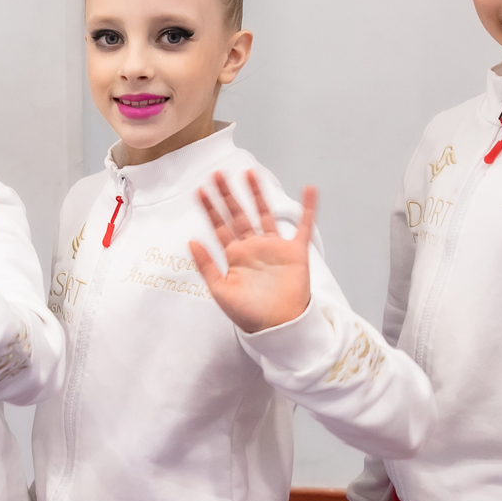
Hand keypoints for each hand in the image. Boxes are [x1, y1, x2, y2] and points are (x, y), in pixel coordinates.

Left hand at [189, 172, 315, 333]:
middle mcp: (252, 247)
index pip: (219, 227)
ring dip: (257, 194)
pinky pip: (303, 226)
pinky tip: (310, 190)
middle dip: (228, 195)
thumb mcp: (220, 291)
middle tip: (217, 174)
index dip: (210, 209)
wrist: (279, 326)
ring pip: (265, 214)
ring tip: (249, 173)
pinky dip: (308, 209)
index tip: (200, 191)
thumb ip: (206, 265)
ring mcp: (274, 247)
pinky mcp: (295, 252)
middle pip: (238, 215)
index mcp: (234, 256)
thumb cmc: (249, 314)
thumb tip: (191, 240)